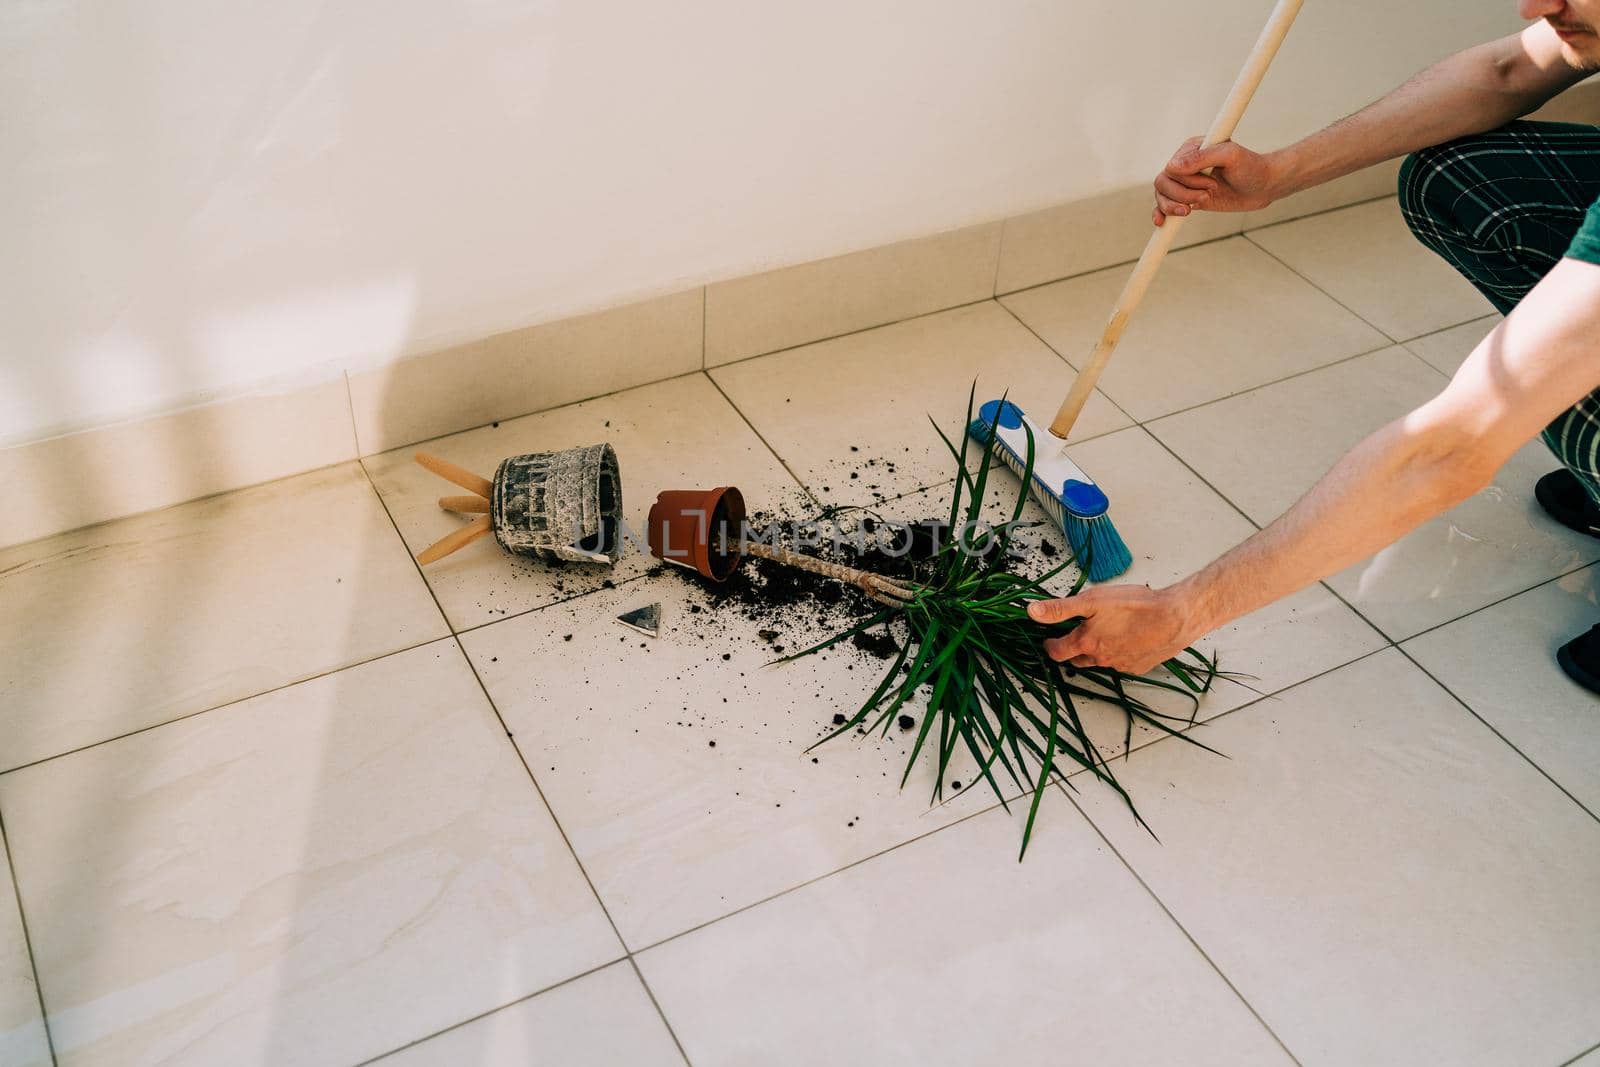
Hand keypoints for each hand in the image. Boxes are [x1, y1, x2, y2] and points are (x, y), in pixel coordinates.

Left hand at [1027, 584, 1198, 675]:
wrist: (1175, 618)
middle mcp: (1101, 659)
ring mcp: (1121, 665)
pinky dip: (1120, 652)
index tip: (1049, 640)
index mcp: (1086, 642)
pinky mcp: (1139, 666)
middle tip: (1074, 635)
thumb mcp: (1092, 600)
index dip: (1050, 645)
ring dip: (1097, 651)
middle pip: (1078, 660)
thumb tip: (1032, 612)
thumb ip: (1060, 608)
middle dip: (1072, 650)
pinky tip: (1128, 638)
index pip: (1057, 652)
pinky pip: (1122, 663)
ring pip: (1101, 661)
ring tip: (1104, 633)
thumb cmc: (1136, 606)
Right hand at [1152, 136, 1276, 226]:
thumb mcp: (1230, 156)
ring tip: (1201, 203)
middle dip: (1183, 194)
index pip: (1171, 167)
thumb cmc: (1251, 167)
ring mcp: (1185, 182)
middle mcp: (1185, 164)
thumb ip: (1201, 157)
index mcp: (1192, 148)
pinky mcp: (1188, 198)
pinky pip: (1164, 206)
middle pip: (1163, 183)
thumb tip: (1171, 166)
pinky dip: (1161, 214)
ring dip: (1177, 205)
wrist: (1263, 186)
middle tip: (1209, 194)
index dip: (1187, 180)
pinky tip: (1161, 222)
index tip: (1212, 183)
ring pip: (1162, 196)